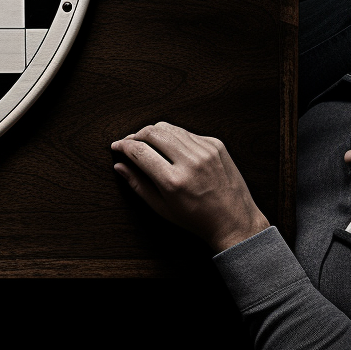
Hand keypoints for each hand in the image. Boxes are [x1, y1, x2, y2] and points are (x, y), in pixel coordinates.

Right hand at [111, 122, 269, 253]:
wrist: (234, 221)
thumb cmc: (197, 219)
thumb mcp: (162, 209)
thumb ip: (138, 185)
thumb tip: (119, 166)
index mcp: (173, 181)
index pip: (139, 151)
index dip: (123, 146)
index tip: (116, 146)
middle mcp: (190, 162)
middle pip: (152, 132)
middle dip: (135, 135)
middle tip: (129, 143)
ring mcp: (205, 150)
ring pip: (169, 128)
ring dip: (153, 132)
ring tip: (147, 143)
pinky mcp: (216, 144)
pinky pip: (186, 133)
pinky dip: (174, 137)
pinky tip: (171, 148)